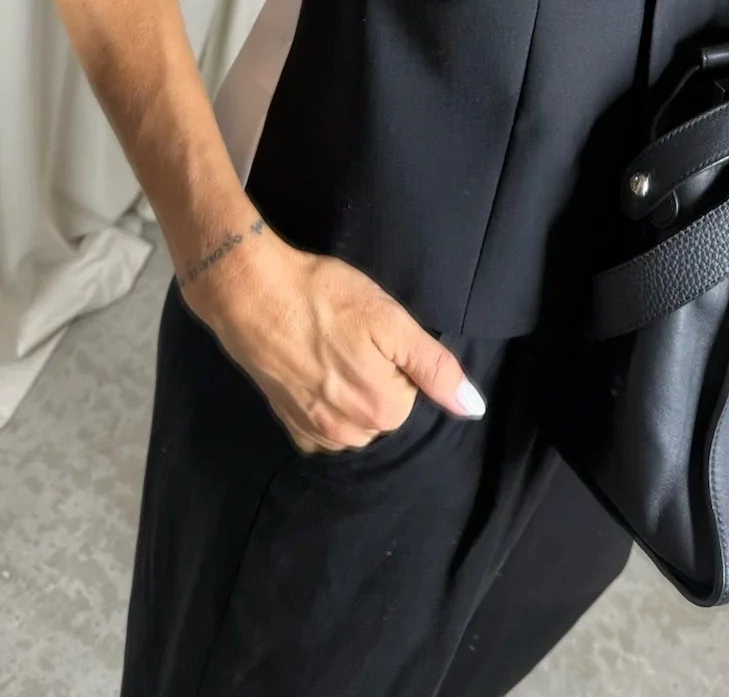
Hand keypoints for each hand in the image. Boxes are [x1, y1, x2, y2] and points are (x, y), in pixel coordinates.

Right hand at [182, 221, 485, 454]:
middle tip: (351, 340)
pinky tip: (315, 374)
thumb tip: (474, 410)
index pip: (412, 395)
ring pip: (355, 424)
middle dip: (376, 381)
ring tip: (332, 353)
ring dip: (351, 396)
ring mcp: (314, 433)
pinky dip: (326, 408)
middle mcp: (349, 434)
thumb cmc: (326, 298)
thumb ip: (434, 368)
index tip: (374, 336)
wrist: (253, 294)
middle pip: (383, 413)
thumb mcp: (390, 321)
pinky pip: (323, 430)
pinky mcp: (288, 424)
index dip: (397, 361)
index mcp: (382, 411)